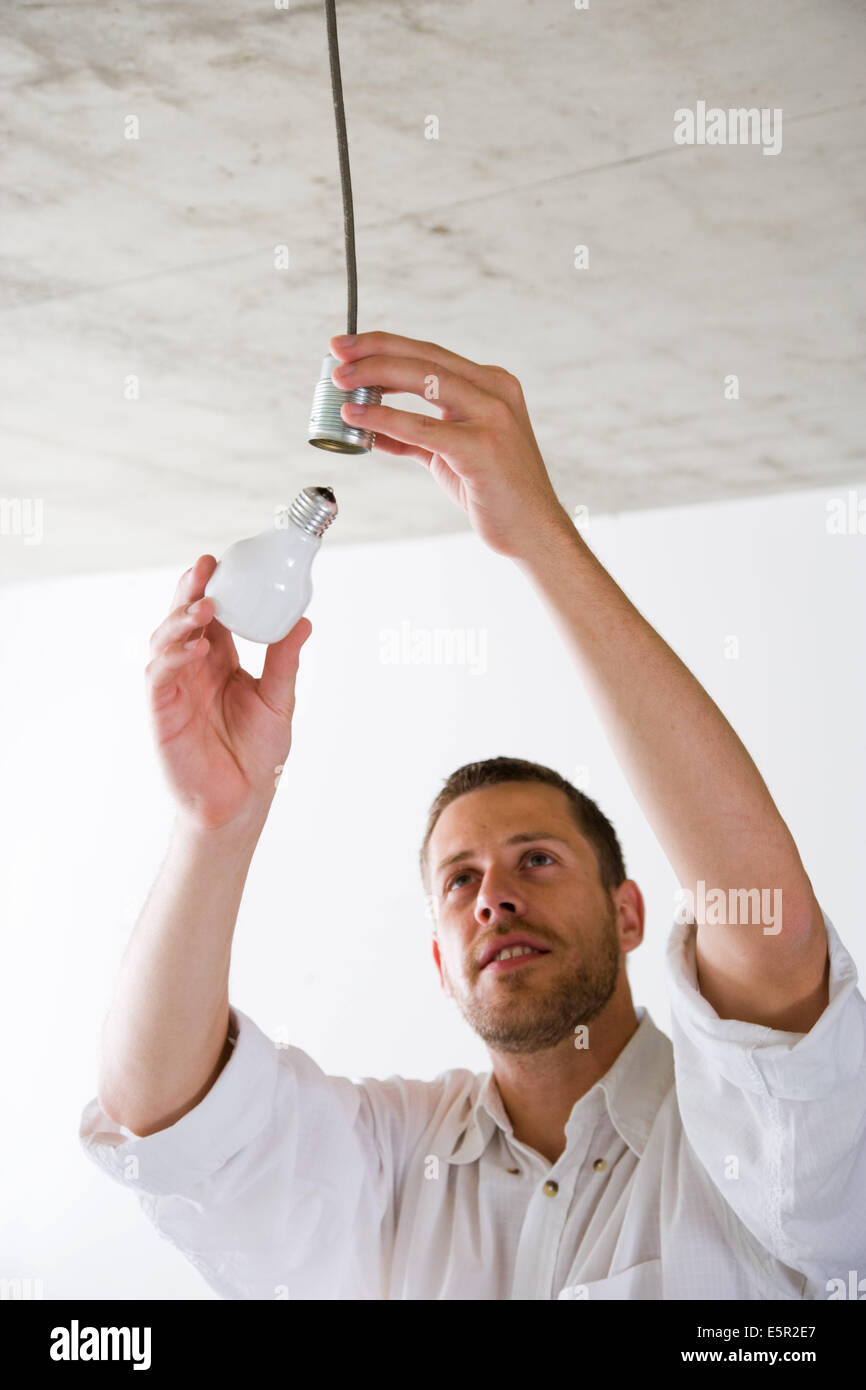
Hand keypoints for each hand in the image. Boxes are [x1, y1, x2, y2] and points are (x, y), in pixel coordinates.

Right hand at [145, 556, 311, 831]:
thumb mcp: (278, 701)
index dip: (212, 587)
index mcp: (219, 661)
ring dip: (181, 619)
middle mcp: (193, 669)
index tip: (221, 562)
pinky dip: (173, 656)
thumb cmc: (256, 756)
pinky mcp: (162, 712)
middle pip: (183, 619)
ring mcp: (175, 689)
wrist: (240, 804)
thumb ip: (284, 662)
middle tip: (205, 568)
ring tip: (205, 605)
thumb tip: (303, 621)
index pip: (211, 615)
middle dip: (190, 591)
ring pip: (165, 641)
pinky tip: (196, 645)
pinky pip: (160, 676)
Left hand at [329, 331, 571, 559]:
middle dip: (374, 350)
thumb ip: (418, 437)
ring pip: (423, 381)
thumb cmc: (495, 492)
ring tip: (340, 382)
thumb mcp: (452, 454)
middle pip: (424, 358)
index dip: (386, 345)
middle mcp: (494, 392)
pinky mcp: (480, 447)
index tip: (349, 346)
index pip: (430, 354)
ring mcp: (491, 417)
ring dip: (375, 375)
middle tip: (336, 351)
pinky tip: (357, 417)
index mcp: (491, 386)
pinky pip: (421, 427)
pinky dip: (385, 418)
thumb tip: (375, 429)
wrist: (532, 530)